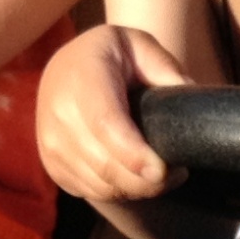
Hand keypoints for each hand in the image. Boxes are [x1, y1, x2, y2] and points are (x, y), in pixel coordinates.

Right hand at [36, 24, 194, 201]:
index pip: (104, 123)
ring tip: (160, 170)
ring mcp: (49, 142)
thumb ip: (166, 69)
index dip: (132, 153)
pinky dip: (119, 191)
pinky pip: (92, 192)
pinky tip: (135, 173)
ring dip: (136, 187)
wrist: (66, 68)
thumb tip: (190, 98)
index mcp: (82, 75)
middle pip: (104, 163)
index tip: (161, 170)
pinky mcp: (52, 165)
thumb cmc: (113, 56)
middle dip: (146, 179)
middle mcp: (58, 111)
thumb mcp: (141, 46)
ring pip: (100, 184)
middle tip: (178, 172)